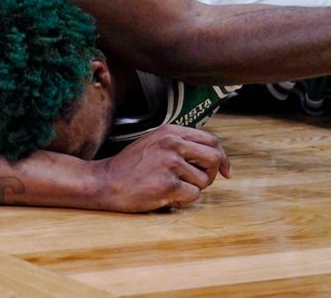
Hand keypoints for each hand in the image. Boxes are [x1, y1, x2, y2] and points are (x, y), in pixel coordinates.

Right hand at [93, 125, 230, 212]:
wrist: (105, 181)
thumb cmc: (130, 165)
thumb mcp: (155, 142)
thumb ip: (180, 143)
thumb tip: (212, 155)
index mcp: (172, 131)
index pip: (211, 139)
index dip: (223, 157)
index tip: (226, 170)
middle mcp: (173, 143)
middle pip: (214, 158)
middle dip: (213, 174)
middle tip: (201, 182)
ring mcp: (171, 163)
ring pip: (204, 180)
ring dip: (194, 189)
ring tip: (174, 188)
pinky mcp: (167, 184)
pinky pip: (193, 195)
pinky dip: (184, 199)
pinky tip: (168, 195)